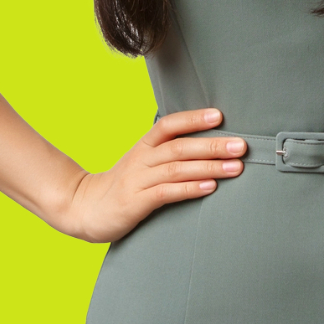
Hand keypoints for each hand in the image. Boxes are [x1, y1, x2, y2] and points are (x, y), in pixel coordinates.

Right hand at [59, 108, 245, 242]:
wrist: (82, 207)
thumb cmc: (120, 185)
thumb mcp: (141, 163)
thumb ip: (166, 154)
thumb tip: (205, 146)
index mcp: (144, 145)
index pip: (170, 125)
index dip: (194, 119)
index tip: (219, 116)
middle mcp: (142, 159)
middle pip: (180, 146)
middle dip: (213, 145)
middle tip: (241, 146)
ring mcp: (137, 180)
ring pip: (177, 169)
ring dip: (209, 167)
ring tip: (235, 168)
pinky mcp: (135, 202)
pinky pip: (166, 193)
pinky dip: (189, 188)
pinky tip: (209, 187)